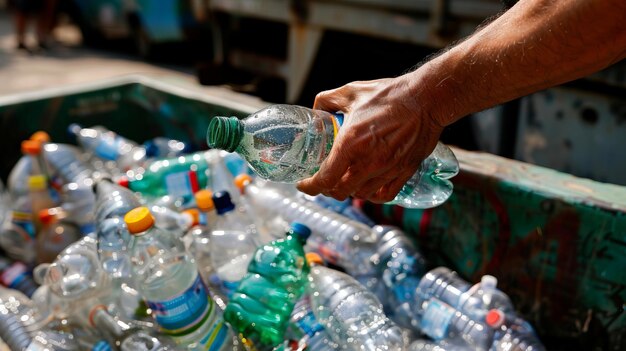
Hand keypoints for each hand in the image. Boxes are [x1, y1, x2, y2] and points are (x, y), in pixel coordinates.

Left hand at [296, 74, 444, 202]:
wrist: (426, 98)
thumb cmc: (390, 94)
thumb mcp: (351, 92)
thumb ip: (327, 100)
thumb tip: (316, 109)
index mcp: (351, 143)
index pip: (325, 179)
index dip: (310, 187)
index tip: (303, 184)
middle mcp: (368, 162)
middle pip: (340, 192)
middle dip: (327, 189)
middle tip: (324, 180)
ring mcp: (388, 170)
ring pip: (361, 195)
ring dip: (349, 191)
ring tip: (346, 180)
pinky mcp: (404, 172)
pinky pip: (384, 195)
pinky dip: (372, 196)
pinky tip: (367, 186)